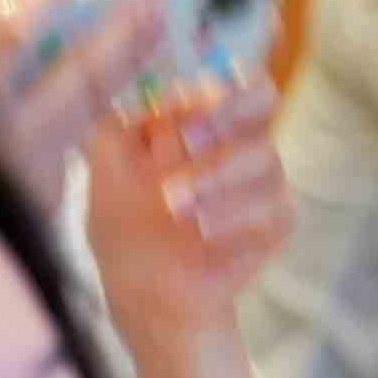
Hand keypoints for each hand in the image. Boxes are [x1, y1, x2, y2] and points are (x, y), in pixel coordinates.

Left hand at [82, 74, 291, 377]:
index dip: (201, 87)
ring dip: (217, 176)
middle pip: (261, 97)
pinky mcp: (275, 223)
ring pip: (265, 157)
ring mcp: (261, 182)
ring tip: (174, 203)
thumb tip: (138, 93)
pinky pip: (274, 209)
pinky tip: (202, 233)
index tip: (171, 110)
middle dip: (229, 112)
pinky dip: (235, 218)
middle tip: (190, 136)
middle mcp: (234, 142)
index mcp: (194, 123)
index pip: (218, 80)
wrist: (147, 297)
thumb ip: (116, 131)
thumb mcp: (102, 177)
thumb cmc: (124, 229)